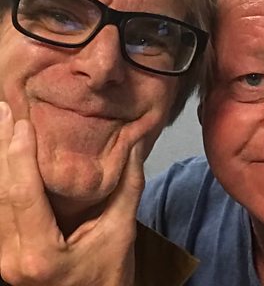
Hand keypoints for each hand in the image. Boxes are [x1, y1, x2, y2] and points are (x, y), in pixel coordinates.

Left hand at [0, 102, 143, 285]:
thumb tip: (133, 145)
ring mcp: (3, 259)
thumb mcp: (122, 230)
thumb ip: (128, 186)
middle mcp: (11, 258)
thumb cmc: (109, 274)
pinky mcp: (4, 254)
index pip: (23, 196)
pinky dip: (1, 180)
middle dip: (0, 150)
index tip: (20, 123)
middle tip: (0, 110)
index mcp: (41, 254)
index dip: (19, 156)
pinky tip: (4, 159)